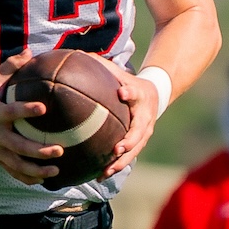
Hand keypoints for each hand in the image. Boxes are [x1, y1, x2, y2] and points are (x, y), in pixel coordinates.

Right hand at [0, 49, 62, 185]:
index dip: (25, 110)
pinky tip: (42, 180)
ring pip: (16, 163)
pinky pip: (11, 171)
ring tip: (56, 170)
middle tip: (59, 150)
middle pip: (17, 146)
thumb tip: (30, 52)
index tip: (43, 109)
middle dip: (38, 151)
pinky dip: (26, 177)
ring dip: (36, 169)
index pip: (11, 111)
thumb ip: (10, 67)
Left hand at [93, 56, 158, 176]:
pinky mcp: (139, 144)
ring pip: (134, 150)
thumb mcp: (119, 73)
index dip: (130, 93)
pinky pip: (127, 157)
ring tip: (105, 171)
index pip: (135, 93)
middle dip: (129, 141)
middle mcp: (145, 117)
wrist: (154, 96)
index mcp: (139, 96)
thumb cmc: (128, 83)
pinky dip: (115, 166)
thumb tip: (73, 52)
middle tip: (117, 148)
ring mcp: (144, 133)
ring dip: (121, 161)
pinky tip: (98, 175)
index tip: (122, 92)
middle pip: (139, 131)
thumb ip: (99, 65)